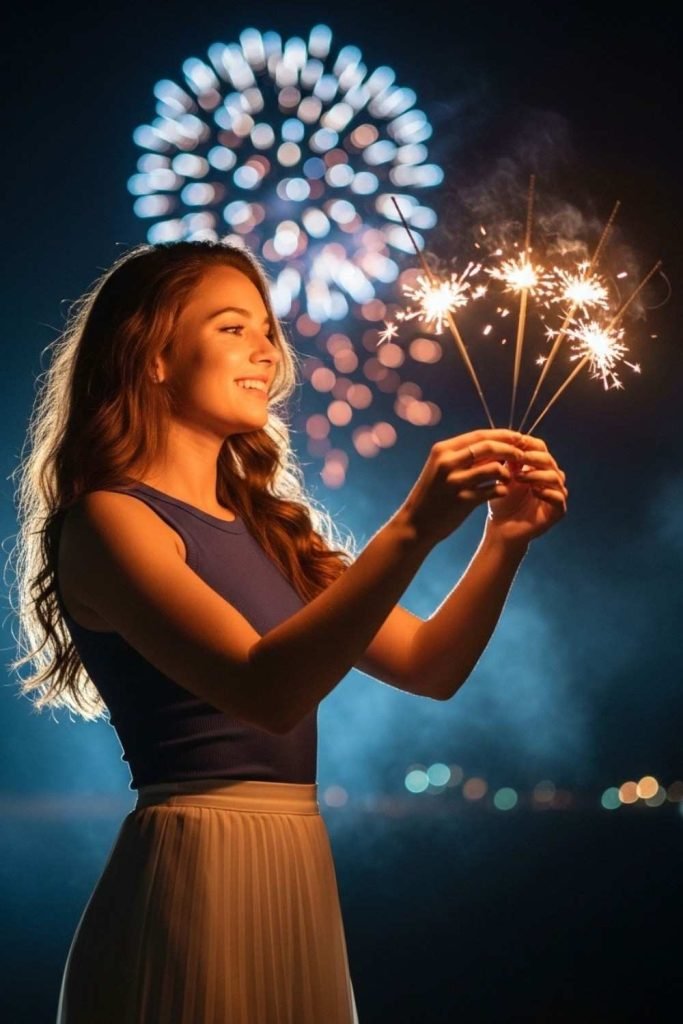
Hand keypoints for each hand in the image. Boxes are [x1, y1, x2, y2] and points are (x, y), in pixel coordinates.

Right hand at [398, 428, 526, 547]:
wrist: (415, 523)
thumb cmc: (433, 494)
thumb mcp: (443, 469)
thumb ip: (465, 456)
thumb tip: (497, 445)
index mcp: (443, 450)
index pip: (480, 435)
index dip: (503, 435)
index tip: (518, 439)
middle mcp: (447, 462)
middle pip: (489, 447)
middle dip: (511, 450)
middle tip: (523, 456)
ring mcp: (454, 482)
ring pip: (494, 468)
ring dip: (507, 472)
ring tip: (509, 478)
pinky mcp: (462, 501)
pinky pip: (492, 490)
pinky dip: (501, 490)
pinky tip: (502, 492)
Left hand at [485, 434, 567, 545]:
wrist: (501, 528)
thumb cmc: (501, 502)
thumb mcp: (503, 477)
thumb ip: (508, 460)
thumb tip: (510, 440)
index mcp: (539, 467)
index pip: (540, 448)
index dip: (528, 443)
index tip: (514, 442)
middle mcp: (551, 478)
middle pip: (548, 460)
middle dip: (532, 457)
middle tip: (518, 458)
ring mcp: (557, 494)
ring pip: (554, 476)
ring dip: (536, 474)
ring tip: (519, 477)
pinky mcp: (559, 511)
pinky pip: (559, 497)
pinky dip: (546, 492)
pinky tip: (533, 492)